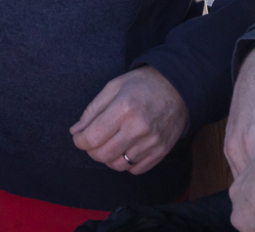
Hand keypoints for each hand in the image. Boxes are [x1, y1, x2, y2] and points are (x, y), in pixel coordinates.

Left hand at [70, 65, 188, 173]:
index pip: (92, 138)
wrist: (178, 87)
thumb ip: (92, 110)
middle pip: (103, 155)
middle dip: (91, 151)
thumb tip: (75, 132)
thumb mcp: (113, 87)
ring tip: (110, 144)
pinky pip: (136, 169)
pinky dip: (125, 164)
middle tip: (92, 141)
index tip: (79, 137)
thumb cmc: (142, 84)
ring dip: (108, 158)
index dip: (79, 141)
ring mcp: (151, 142)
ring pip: (118, 165)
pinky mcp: (161, 151)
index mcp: (123, 109)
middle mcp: (138, 128)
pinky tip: (125, 149)